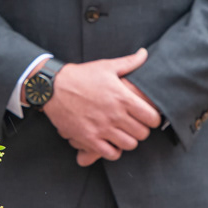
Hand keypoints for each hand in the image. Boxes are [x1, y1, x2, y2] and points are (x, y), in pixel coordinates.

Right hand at [43, 49, 161, 166]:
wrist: (53, 88)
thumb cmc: (81, 76)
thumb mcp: (106, 66)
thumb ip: (129, 62)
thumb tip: (144, 54)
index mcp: (122, 97)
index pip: (152, 118)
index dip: (153, 119)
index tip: (148, 117)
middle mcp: (114, 114)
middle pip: (142, 133)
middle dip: (142, 130)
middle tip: (135, 125)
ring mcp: (102, 128)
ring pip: (129, 145)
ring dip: (129, 140)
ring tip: (123, 134)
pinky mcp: (89, 138)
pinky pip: (111, 154)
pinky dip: (114, 151)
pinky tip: (111, 142)